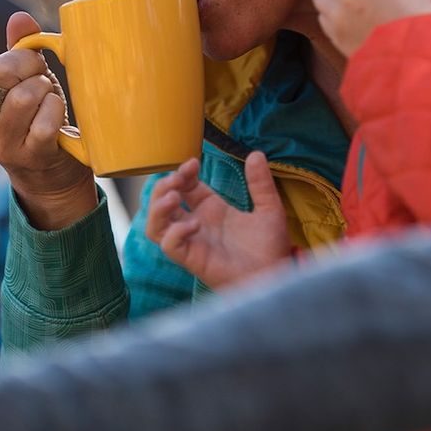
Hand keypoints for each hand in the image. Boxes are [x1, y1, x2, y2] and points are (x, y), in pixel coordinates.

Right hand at [0, 11, 96, 228]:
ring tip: (47, 92)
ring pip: (24, 97)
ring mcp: (5, 146)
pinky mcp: (34, 156)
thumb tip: (19, 19)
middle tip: (37, 70)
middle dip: (25, 62)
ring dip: (44, 85)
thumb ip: (18, 48)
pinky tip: (56, 109)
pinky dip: (55, 106)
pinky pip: (45, 121)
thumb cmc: (34, 113)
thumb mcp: (24, 79)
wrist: (52, 169)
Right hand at [145, 153, 290, 288]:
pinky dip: (175, 233)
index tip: (192, 162)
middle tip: (177, 178)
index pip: (184, 187)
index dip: (182, 173)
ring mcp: (193, 242)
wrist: (275, 276)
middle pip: (161, 204)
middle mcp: (197, 225)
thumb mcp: (269, 208)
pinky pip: (170, 246)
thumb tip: (256, 153)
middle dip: (163, 187)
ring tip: (174, 197)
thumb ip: (260, 183)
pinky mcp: (193, 260)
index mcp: (211, 210)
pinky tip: (194, 225)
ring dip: (158, 208)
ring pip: (155, 226)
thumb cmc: (271, 248)